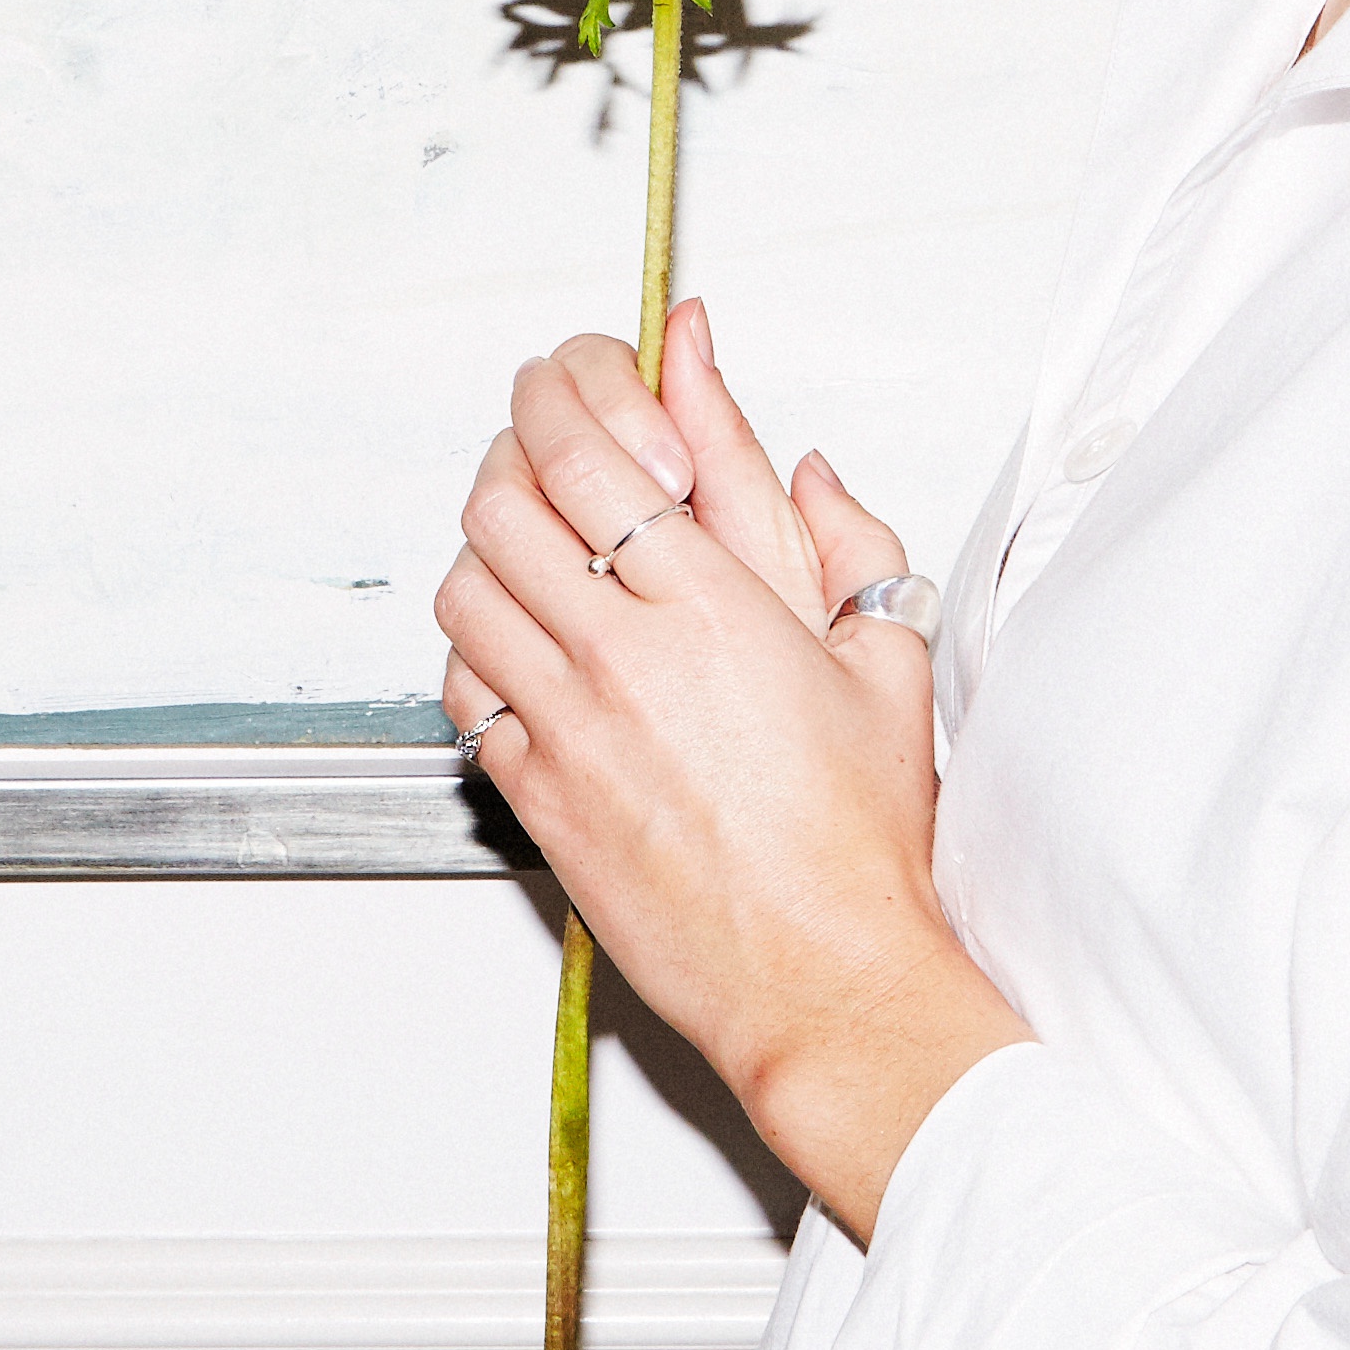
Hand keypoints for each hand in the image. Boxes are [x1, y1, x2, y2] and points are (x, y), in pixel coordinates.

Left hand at [433, 301, 1030, 1243]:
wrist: (822, 976)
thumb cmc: (864, 840)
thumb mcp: (886, 657)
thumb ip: (845, 535)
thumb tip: (800, 457)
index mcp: (711, 607)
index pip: (586, 449)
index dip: (567, 389)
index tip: (579, 373)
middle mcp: (622, 657)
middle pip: (502, 498)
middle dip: (516, 446)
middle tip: (552, 441)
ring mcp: (567, 728)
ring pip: (464, 585)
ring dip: (492, 543)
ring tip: (540, 539)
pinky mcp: (536, 794)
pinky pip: (463, 686)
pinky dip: (479, 644)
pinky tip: (529, 644)